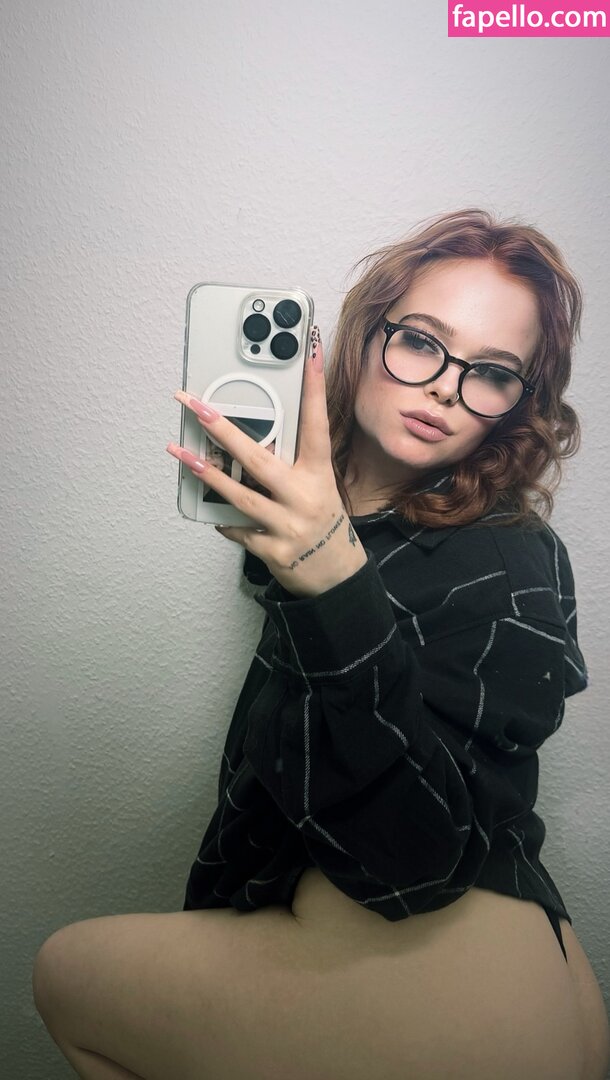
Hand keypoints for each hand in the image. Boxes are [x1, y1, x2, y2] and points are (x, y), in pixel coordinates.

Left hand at [166, 329, 366, 597]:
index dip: (314, 386)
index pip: (316, 423)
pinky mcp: (273, 550)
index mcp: (318, 474)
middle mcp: (304, 497)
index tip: (309, 351)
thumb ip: (291, 464)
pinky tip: (210, 509)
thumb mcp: (318, 487)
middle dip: (223, 429)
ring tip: (180, 452)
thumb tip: (255, 437)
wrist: (337, 576)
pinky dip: (224, 518)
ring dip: (207, 473)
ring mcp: (288, 525)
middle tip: (195, 404)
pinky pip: (238, 529)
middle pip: (258, 459)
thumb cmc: (323, 522)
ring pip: (240, 495)